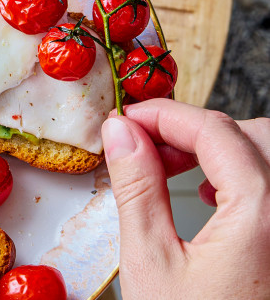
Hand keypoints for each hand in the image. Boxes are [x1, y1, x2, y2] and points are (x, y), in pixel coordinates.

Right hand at [101, 99, 269, 298]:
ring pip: (268, 156)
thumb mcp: (150, 260)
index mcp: (263, 214)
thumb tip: (120, 135)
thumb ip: (137, 188)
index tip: (125, 120)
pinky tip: (214, 195)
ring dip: (219, 150)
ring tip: (171, 168)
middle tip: (142, 146)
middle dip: (193, 131)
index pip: (214, 132)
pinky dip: (244, 176)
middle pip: (251, 135)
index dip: (163, 116)